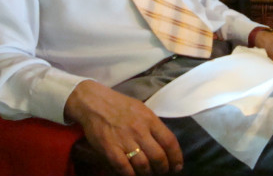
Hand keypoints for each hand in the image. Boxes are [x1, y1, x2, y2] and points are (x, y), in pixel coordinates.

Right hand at [65, 80, 182, 175]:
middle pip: (158, 157)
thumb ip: (153, 125)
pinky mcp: (110, 149)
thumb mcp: (142, 110)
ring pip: (143, 165)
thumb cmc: (120, 105)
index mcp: (150, 119)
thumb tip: (165, 143)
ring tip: (148, 172)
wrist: (95, 103)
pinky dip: (131, 174)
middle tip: (162, 171)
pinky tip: (133, 174)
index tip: (177, 166)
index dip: (176, 157)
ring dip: (148, 173)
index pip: (169, 141)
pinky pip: (125, 168)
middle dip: (163, 168)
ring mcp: (125, 140)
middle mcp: (140, 130)